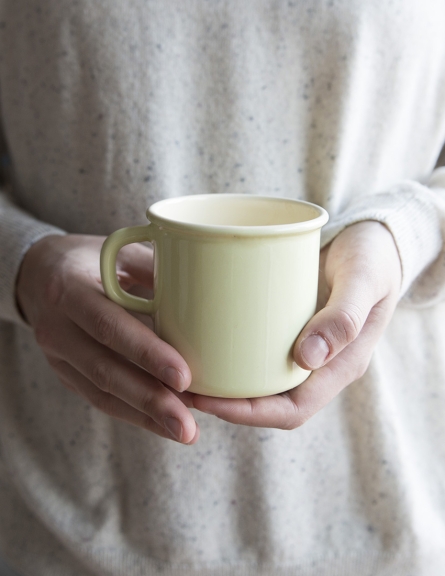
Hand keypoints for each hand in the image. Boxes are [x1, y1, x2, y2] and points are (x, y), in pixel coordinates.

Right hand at [16, 234, 198, 443]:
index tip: (183, 376)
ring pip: (101, 392)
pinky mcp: (66, 373)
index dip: (146, 352)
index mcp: (69, 289)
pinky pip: (98, 399)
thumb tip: (204, 286)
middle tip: (188, 422)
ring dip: (145, 415)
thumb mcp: (116, 249)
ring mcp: (57, 356)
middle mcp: (57, 327)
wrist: (38, 274)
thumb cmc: (88, 259)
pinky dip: (132, 414)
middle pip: (104, 369)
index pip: (108, 325)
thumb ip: (153, 265)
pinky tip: (162, 424)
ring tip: (184, 431)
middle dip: (150, 399)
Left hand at [191, 221, 401, 428]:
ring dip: (223, 380)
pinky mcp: (288, 326)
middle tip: (180, 385)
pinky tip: (203, 335)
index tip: (207, 401)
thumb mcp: (364, 280)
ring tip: (182, 366)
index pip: (292, 409)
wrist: (373, 239)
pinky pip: (258, 348)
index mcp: (340, 366)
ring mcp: (302, 346)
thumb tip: (307, 358)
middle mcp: (319, 364)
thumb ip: (344, 317)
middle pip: (268, 400)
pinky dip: (231, 349)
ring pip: (260, 378)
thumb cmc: (373, 257)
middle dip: (225, 402)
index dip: (248, 413)